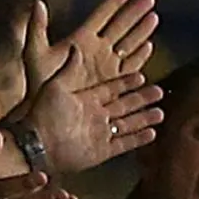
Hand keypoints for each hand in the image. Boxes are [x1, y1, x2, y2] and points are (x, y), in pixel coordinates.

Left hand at [19, 56, 163, 173]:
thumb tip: (75, 47)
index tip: (141, 75)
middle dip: (142, 98)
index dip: (125, 82)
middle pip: (124, 105)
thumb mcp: (54, 85)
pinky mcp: (103, 150)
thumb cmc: (42, 114)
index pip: (111, 88)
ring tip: (161, 112)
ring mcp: (101, 133)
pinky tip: (152, 133)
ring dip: (144, 118)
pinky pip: (125, 144)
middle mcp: (96, 115)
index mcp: (86, 99)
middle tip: (159, 91)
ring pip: (128, 124)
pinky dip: (138, 139)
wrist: (37, 143)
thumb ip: (68, 69)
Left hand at [32, 0, 157, 88]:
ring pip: (129, 43)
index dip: (113, 3)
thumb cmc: (38, 82)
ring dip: (142, 31)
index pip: (101, 16)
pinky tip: (149, 46)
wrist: (50, 109)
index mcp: (81, 40)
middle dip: (135, 13)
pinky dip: (140, 56)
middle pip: (121, 27)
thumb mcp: (35, 52)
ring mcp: (107, 65)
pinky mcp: (114, 81)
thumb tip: (38, 2)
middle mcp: (97, 50)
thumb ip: (37, 28)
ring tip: (154, 17)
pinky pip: (131, 66)